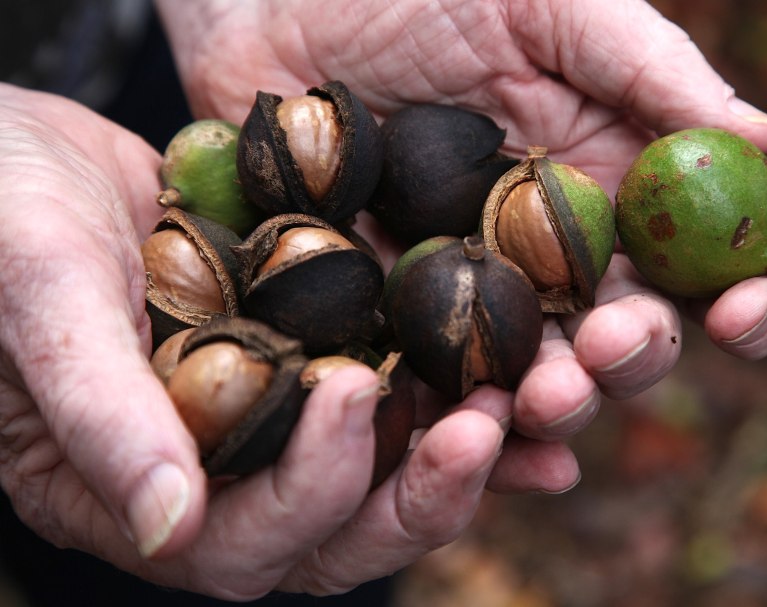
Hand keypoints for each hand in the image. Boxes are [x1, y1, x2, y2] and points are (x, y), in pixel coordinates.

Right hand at [0, 83, 504, 598]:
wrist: (34, 149)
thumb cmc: (5, 210)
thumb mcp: (41, 290)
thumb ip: (97, 408)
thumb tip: (166, 525)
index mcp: (131, 486)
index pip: (235, 545)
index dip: (305, 488)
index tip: (347, 388)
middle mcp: (214, 472)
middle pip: (331, 537)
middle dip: (410, 494)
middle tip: (480, 426)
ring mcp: (271, 420)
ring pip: (380, 481)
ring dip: (459, 460)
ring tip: (529, 409)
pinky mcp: (314, 358)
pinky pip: (397, 401)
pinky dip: (460, 399)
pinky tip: (527, 382)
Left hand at [157, 0, 766, 430]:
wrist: (286, 5)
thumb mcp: (553, 11)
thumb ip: (651, 72)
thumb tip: (766, 140)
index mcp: (612, 197)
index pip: (702, 269)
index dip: (744, 300)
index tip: (744, 309)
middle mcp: (555, 263)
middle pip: (625, 342)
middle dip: (634, 358)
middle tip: (610, 345)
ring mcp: (476, 301)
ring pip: (538, 382)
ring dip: (556, 405)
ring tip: (542, 396)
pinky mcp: (396, 320)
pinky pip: (435, 392)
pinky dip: (458, 424)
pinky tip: (472, 437)